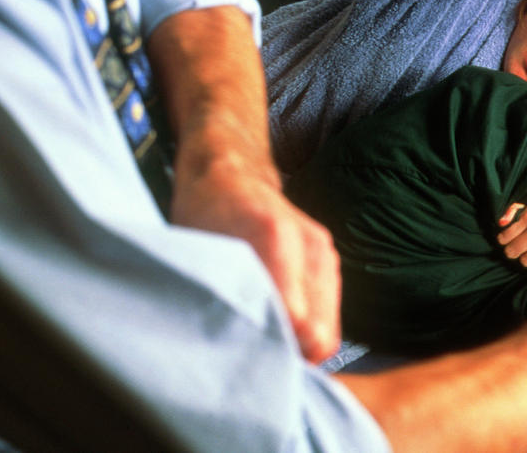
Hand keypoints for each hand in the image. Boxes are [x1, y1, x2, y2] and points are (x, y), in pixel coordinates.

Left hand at [170, 158, 341, 364]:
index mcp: (274, 236)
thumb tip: (235, 350)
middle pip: (320, 335)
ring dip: (298, 341)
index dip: (271, 349)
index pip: (297, 322)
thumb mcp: (197, 250)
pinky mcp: (329, 261)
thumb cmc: (203, 210)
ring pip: (328, 331)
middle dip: (288, 353)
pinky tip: (276, 318)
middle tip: (253, 355)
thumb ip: (219, 295)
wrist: (231, 170)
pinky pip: (328, 315)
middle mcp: (309, 246)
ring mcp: (325, 253)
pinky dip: (305, 326)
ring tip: (263, 336)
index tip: (246, 354)